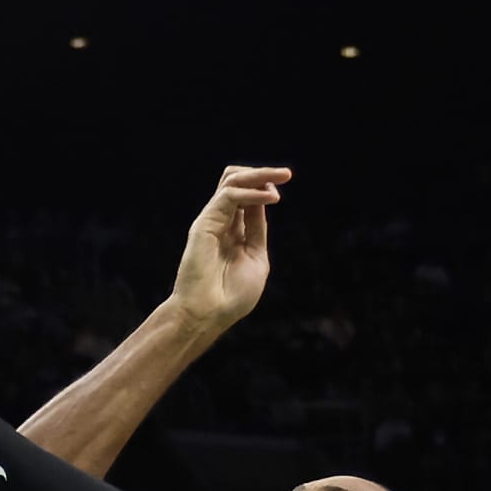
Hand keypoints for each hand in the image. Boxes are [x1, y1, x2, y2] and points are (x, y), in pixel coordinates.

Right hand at [168, 164, 290, 336]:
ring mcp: (211, 221)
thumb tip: (264, 199)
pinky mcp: (205, 224)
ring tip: (281, 177)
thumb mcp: (256, 257)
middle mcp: (220, 222)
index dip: (264, 187)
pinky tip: (268, 198)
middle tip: (285, 175)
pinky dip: (251, 193)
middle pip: (236, 181)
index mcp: (232, 232)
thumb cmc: (231, 297)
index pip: (247, 198)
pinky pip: (229, 196)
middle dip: (261, 174)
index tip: (280, 195)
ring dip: (259, 175)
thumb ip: (257, 229)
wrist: (208, 315)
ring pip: (231, 181)